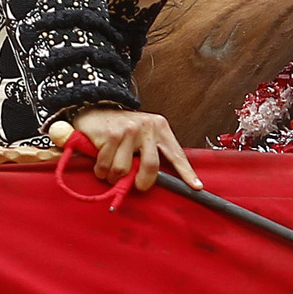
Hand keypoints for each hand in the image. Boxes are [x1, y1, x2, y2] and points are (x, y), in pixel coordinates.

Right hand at [54, 108, 201, 190]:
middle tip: (138, 186)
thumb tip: (156, 180)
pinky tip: (101, 163)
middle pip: (151, 166)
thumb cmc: (122, 127)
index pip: (176, 154)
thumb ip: (151, 152)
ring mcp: (128, 130)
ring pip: (123, 169)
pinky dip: (101, 170)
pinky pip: (106, 165)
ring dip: (114, 176)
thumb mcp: (144, 134)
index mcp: (160, 128)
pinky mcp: (111, 135)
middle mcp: (147, 128)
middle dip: (143, 182)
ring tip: (111, 169)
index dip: (187, 172)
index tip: (196, 187)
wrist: (96, 107)